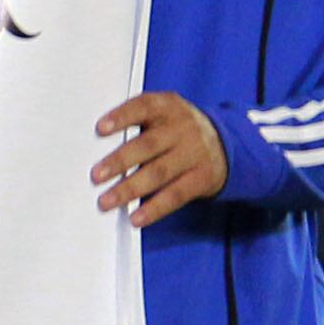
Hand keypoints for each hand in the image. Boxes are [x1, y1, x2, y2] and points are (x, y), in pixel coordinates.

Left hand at [93, 92, 230, 227]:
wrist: (227, 144)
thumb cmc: (180, 130)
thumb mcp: (165, 115)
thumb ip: (139, 124)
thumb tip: (100, 149)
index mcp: (169, 106)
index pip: (144, 106)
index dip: (122, 116)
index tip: (100, 128)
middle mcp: (183, 128)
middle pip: (148, 144)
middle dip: (120, 161)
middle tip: (96, 175)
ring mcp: (194, 153)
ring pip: (159, 172)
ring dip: (130, 189)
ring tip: (107, 201)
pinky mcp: (202, 178)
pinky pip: (176, 195)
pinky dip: (154, 208)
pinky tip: (136, 218)